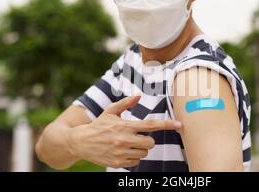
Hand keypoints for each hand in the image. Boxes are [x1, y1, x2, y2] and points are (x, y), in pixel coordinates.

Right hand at [65, 96, 181, 167]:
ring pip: (144, 153)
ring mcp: (121, 152)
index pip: (150, 125)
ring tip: (128, 144)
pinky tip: (123, 152)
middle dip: (148, 140)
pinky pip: (135, 162)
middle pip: (150, 143)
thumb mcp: (110, 112)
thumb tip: (138, 96)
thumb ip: (125, 103)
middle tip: (138, 137)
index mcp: (124, 125)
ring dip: (140, 149)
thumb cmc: (98, 125)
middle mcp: (124, 139)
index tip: (179, 124)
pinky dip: (133, 158)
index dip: (166, 125)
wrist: (80, 142)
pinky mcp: (117, 163)